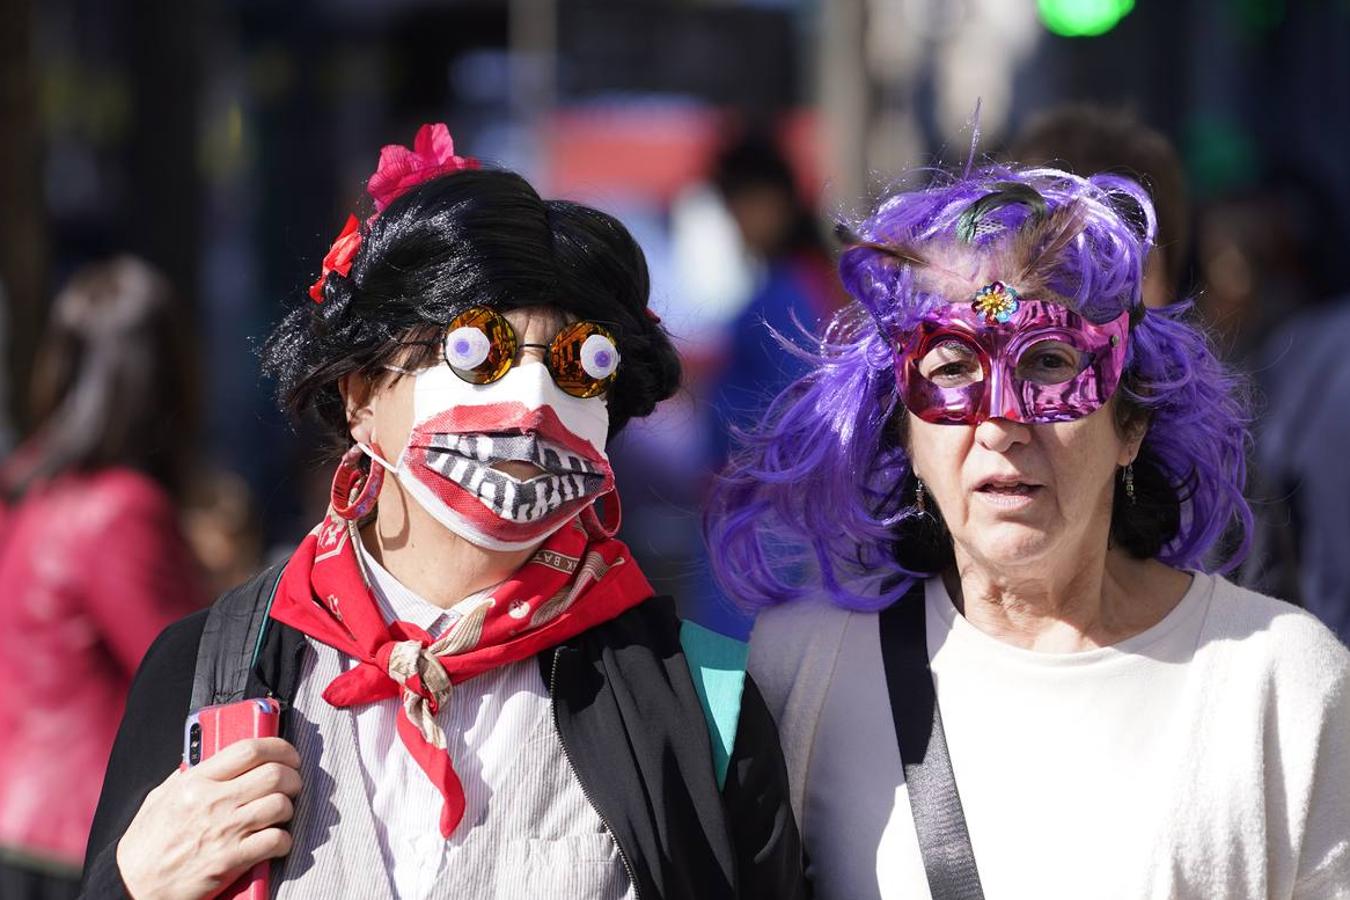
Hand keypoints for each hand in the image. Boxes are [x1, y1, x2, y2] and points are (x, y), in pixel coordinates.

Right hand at [116, 737, 301, 899]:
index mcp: (195, 781)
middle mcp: (212, 802)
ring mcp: (224, 831)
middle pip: (274, 774)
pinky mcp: (231, 860)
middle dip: (292, 777)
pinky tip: (275, 841)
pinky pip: (276, 840)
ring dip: (288, 808)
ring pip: (280, 805)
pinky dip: (283, 840)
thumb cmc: (145, 845)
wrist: (133, 886)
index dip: (279, 747)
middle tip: (291, 783)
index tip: (288, 754)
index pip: (248, 749)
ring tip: (280, 813)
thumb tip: (213, 758)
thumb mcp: (160, 798)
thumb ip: (189, 775)